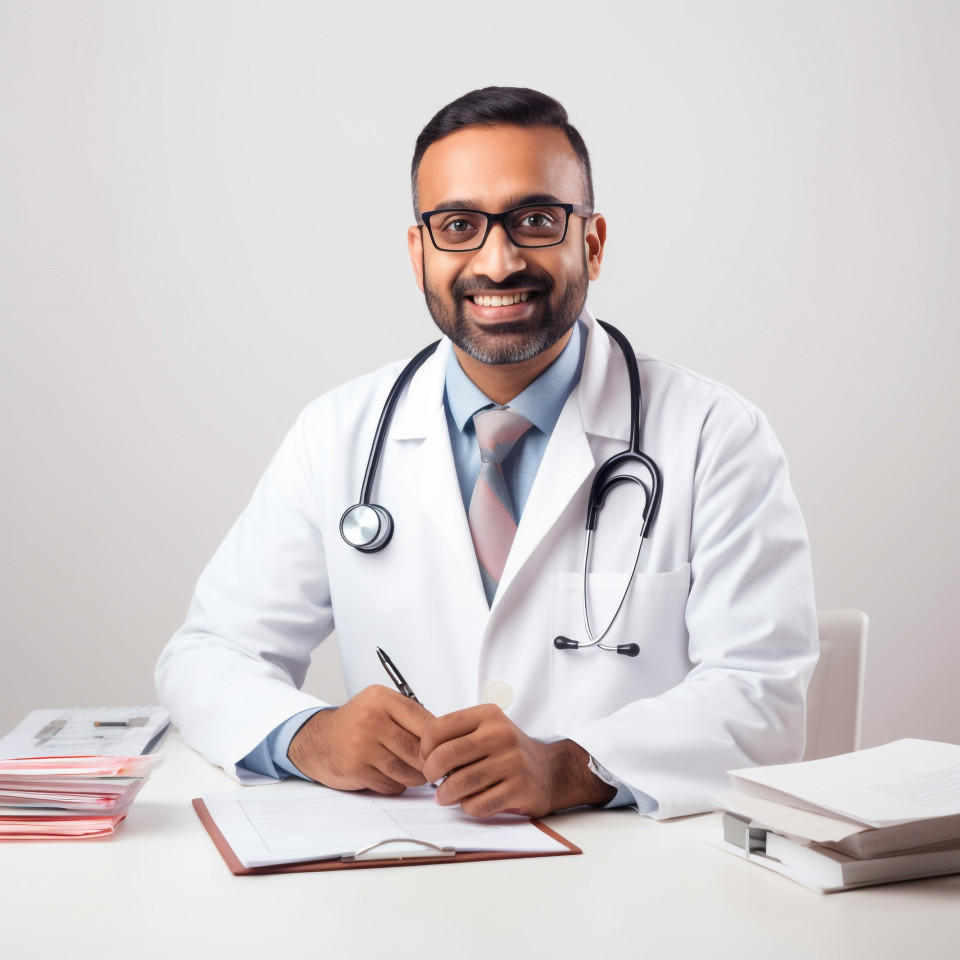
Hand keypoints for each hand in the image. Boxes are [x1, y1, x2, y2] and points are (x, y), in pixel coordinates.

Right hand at [288, 685, 432, 794]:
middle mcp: (371, 719)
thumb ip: (410, 717)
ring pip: (408, 771)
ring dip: (415, 777)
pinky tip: (388, 775)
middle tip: (435, 767)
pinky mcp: (356, 769)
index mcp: (382, 699)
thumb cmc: (356, 724)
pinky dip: (396, 785)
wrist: (318, 741)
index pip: (425, 722)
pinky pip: (391, 785)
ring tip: (413, 771)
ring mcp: (362, 746)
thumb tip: (447, 739)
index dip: (440, 741)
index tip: (445, 749)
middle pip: (418, 750)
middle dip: (430, 763)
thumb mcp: (380, 706)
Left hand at [418, 704, 616, 817]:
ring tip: (444, 796)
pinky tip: (469, 802)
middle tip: (432, 779)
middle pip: (446, 755)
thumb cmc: (508, 751)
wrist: (550, 770)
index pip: (439, 728)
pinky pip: (479, 804)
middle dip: (431, 772)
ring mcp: (512, 761)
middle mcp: (501, 734)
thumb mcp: (487, 728)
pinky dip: (467, 807)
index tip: (427, 759)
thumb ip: (457, 735)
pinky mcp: (520, 788)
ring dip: (446, 794)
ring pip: (460, 783)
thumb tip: (423, 755)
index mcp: (488, 715)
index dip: (425, 748)